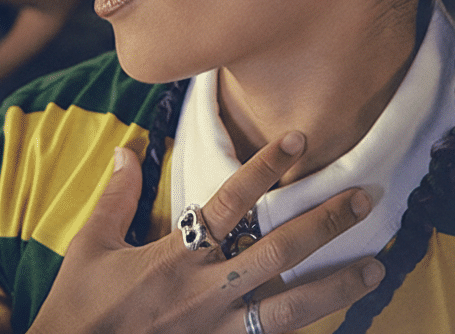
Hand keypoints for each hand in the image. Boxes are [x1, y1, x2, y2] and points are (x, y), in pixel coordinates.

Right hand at [29, 131, 384, 333]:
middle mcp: (203, 292)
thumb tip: (126, 149)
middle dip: (322, 225)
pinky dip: (306, 331)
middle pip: (276, 254)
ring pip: (289, 310)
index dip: (264, 168)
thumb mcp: (88, 248)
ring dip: (335, 287)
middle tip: (362, 201)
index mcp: (174, 257)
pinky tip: (339, 320)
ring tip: (375, 269)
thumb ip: (116, 200)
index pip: (229, 203)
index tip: (298, 140)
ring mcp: (215, 330)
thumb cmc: (79, 308)